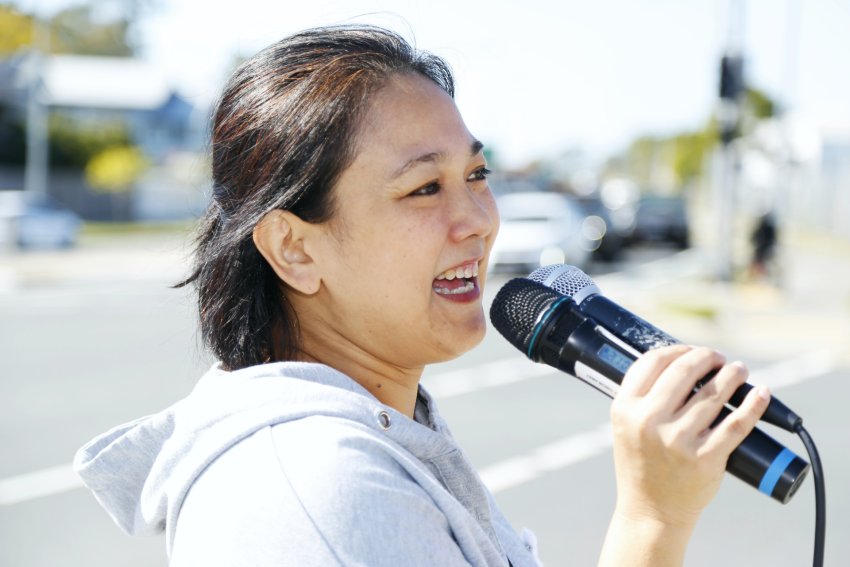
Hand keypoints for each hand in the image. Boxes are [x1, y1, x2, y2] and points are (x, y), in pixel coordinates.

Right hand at [609, 345, 770, 527]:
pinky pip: (736, 424)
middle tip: (718, 358)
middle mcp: (649, 421)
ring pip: (714, 393)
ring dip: (732, 374)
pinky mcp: (705, 458)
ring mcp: (678, 440)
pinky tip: (760, 393)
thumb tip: (680, 362)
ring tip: (739, 370)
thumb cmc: (641, 464)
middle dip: (707, 357)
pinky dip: (753, 404)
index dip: (677, 349)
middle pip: (684, 371)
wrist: (650, 511)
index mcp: (625, 409)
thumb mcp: (626, 426)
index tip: (692, 350)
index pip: (652, 362)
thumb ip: (642, 397)